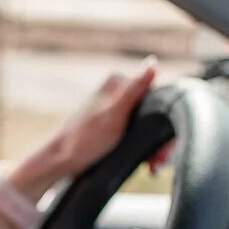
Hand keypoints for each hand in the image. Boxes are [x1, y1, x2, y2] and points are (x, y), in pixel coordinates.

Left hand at [40, 58, 159, 182]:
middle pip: (153, 112)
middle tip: (160, 161)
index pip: (156, 95)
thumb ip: (134, 90)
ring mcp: (116, 110)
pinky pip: (137, 135)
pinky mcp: (114, 126)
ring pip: (147, 126)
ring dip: (155, 147)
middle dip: (160, 138)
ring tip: (154, 166)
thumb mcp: (114, 115)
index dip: (165, 119)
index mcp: (118, 82)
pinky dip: (144, 149)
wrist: (61, 161)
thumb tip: (153, 63)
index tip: (167, 144)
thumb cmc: (86, 139)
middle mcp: (118, 92)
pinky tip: (148, 164)